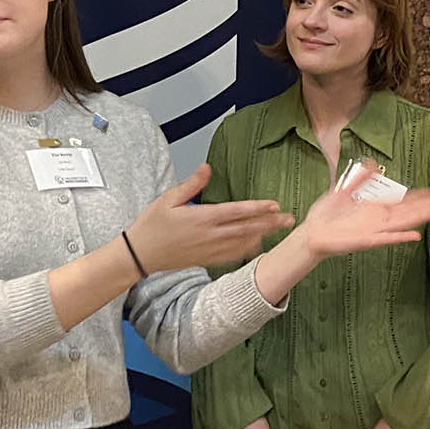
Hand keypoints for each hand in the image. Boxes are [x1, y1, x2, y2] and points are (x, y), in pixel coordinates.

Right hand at [126, 165, 294, 272]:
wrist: (140, 254)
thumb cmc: (152, 224)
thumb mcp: (167, 198)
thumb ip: (191, 184)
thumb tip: (207, 168)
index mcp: (201, 218)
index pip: (236, 212)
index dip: (257, 208)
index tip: (274, 204)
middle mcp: (209, 235)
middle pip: (246, 228)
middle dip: (269, 223)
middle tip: (289, 218)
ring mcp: (209, 250)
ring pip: (242, 243)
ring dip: (262, 236)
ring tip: (279, 229)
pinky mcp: (207, 260)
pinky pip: (232, 256)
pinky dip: (247, 250)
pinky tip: (257, 245)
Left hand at [296, 161, 429, 260]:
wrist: (312, 233)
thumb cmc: (326, 216)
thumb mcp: (343, 191)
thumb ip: (359, 179)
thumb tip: (371, 164)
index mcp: (374, 209)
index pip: (403, 202)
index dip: (420, 197)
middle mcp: (377, 220)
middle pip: (408, 212)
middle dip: (427, 207)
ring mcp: (373, 231)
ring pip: (402, 223)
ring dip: (419, 218)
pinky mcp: (365, 241)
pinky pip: (385, 239)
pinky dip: (399, 237)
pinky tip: (414, 235)